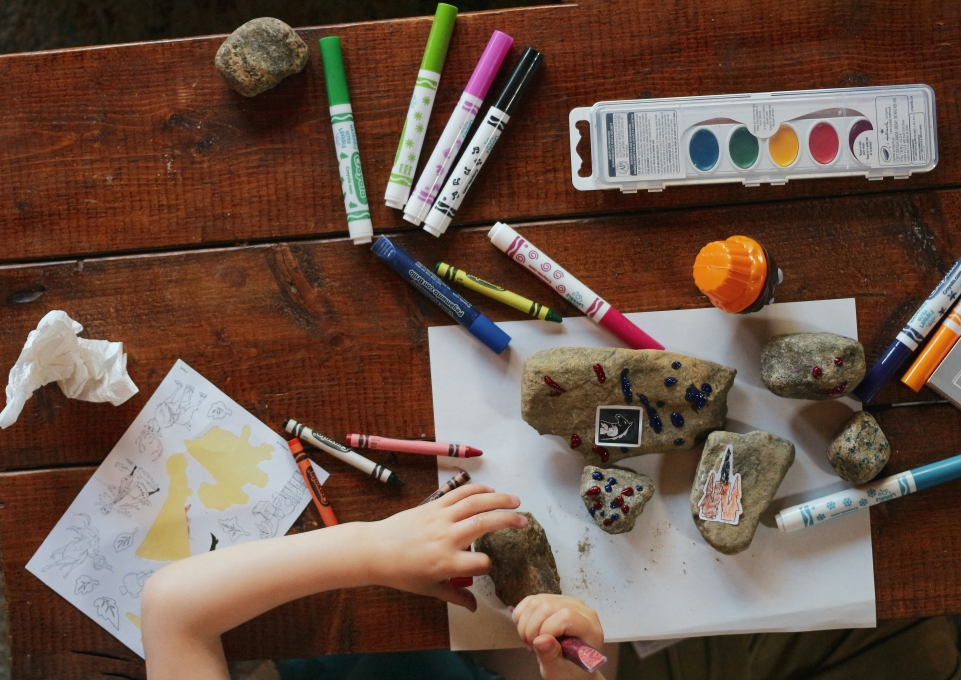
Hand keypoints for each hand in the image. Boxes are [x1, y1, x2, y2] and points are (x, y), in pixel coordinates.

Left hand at [365, 484, 524, 610]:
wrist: (376, 550)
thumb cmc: (402, 573)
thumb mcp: (430, 589)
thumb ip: (456, 596)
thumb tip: (475, 607)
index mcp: (447, 563)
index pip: (481, 563)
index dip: (489, 566)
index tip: (488, 566)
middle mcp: (447, 538)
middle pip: (485, 524)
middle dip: (508, 521)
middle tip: (525, 522)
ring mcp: (441, 518)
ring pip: (475, 503)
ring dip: (499, 499)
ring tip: (516, 500)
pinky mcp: (434, 505)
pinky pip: (459, 493)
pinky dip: (477, 489)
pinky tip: (491, 491)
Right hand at [512, 594, 604, 679]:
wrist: (570, 665)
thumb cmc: (569, 671)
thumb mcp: (559, 670)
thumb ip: (551, 655)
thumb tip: (541, 639)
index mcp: (589, 627)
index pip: (565, 616)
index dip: (547, 629)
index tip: (539, 647)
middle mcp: (581, 608)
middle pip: (547, 606)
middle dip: (531, 628)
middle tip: (531, 646)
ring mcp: (567, 601)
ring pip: (536, 601)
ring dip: (525, 623)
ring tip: (530, 640)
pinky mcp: (553, 599)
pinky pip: (531, 600)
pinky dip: (522, 615)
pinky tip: (527, 630)